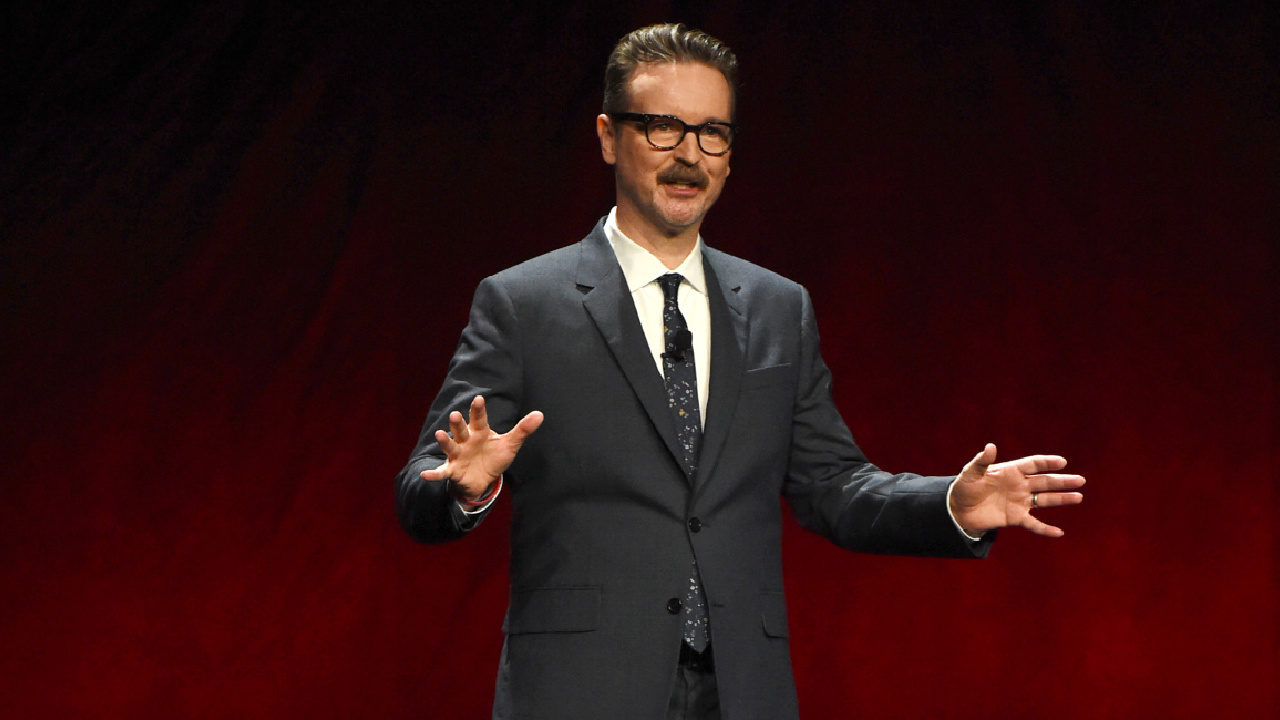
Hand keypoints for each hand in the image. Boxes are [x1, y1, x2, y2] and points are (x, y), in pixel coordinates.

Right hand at [419, 395, 543, 500]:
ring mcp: (458, 455)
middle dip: (458, 424)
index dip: (478, 410)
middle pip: (461, 430)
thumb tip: (540, 414)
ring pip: (450, 446)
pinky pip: (442, 472)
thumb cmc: (494, 457)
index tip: (479, 398)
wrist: (483, 479)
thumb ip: (523, 429)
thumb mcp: (510, 444)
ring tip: (439, 434)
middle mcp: (466, 441)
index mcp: (480, 432)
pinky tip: (425, 474)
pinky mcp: (452, 470)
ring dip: (445, 441)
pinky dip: (434, 473)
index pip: (479, 419)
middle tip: (455, 415)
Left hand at [950, 443, 1084, 537]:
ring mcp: (1019, 502)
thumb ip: (981, 461)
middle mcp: (1019, 485)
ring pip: (1044, 499)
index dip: (1047, 462)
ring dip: (1061, 499)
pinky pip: (1033, 523)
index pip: (1033, 464)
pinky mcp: (1016, 518)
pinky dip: (1045, 529)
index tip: (1062, 462)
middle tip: (1080, 480)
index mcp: (1010, 471)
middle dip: (1062, 481)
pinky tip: (1059, 532)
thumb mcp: (970, 473)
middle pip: (1044, 481)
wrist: (958, 509)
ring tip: (1078, 497)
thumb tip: (991, 446)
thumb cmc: (964, 487)